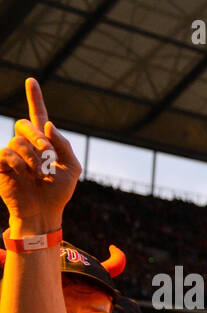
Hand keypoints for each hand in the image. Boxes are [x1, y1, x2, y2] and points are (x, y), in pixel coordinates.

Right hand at [0, 78, 79, 233]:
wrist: (45, 211)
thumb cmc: (58, 192)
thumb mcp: (72, 169)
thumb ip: (64, 145)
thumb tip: (47, 124)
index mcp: (45, 143)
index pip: (38, 115)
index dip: (35, 98)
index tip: (31, 80)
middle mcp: (26, 144)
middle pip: (24, 124)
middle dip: (37, 136)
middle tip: (48, 152)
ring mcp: (12, 153)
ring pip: (18, 141)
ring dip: (33, 158)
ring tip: (38, 174)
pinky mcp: (0, 164)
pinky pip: (7, 154)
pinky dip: (20, 164)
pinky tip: (25, 176)